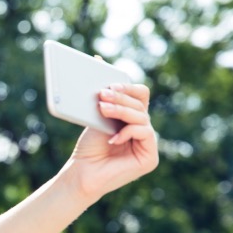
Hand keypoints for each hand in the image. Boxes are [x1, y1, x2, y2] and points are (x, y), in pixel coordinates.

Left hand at [62, 83, 158, 201]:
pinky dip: (128, 132)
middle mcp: (143, 129)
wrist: (82, 173)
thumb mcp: (96, 116)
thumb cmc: (88, 148)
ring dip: (122, 111)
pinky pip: (145, 133)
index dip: (128, 87)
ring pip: (142, 116)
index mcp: (133, 118)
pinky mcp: (150, 158)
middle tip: (103, 94)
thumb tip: (98, 59)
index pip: (140, 95)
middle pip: (141, 104)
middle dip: (122, 98)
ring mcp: (148, 143)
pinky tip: (113, 137)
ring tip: (103, 109)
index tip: (110, 84)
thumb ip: (104, 95)